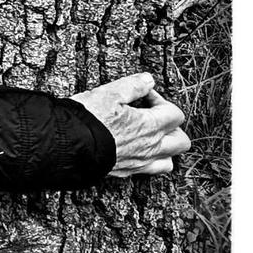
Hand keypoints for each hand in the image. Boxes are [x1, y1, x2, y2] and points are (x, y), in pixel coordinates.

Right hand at [71, 74, 190, 177]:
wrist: (71, 147)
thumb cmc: (89, 120)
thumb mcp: (110, 93)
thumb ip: (133, 85)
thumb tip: (148, 80)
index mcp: (150, 126)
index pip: (175, 114)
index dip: (161, 100)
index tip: (144, 96)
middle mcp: (151, 147)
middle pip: (181, 141)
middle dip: (172, 126)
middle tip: (154, 116)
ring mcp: (141, 162)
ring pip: (170, 160)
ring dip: (166, 148)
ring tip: (150, 136)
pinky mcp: (128, 172)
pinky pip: (151, 170)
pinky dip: (151, 161)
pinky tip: (138, 151)